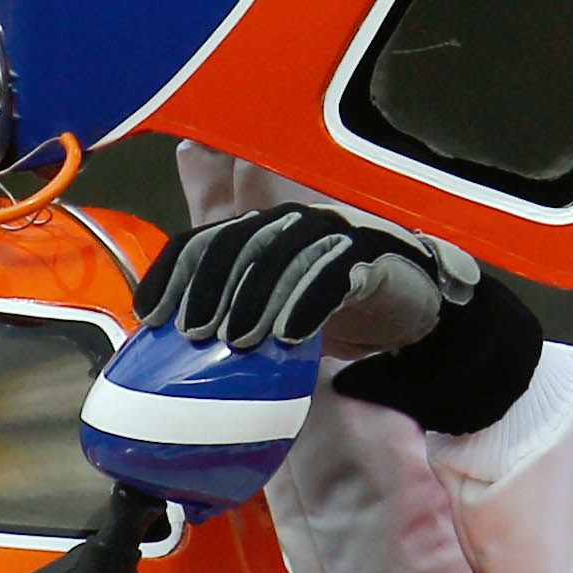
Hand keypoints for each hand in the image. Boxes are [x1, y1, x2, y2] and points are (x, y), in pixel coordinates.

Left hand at [151, 203, 537, 433]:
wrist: (422, 324)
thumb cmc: (341, 318)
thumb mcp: (274, 316)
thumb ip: (233, 315)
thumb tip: (176, 346)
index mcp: (264, 235)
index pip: (205, 239)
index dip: (173, 272)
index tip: (150, 317)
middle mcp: (294, 225)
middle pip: (237, 241)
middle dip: (209, 286)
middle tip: (193, 333)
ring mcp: (332, 237)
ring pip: (280, 255)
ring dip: (254, 297)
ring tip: (238, 340)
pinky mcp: (370, 258)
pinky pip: (332, 275)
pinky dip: (306, 304)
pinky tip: (291, 338)